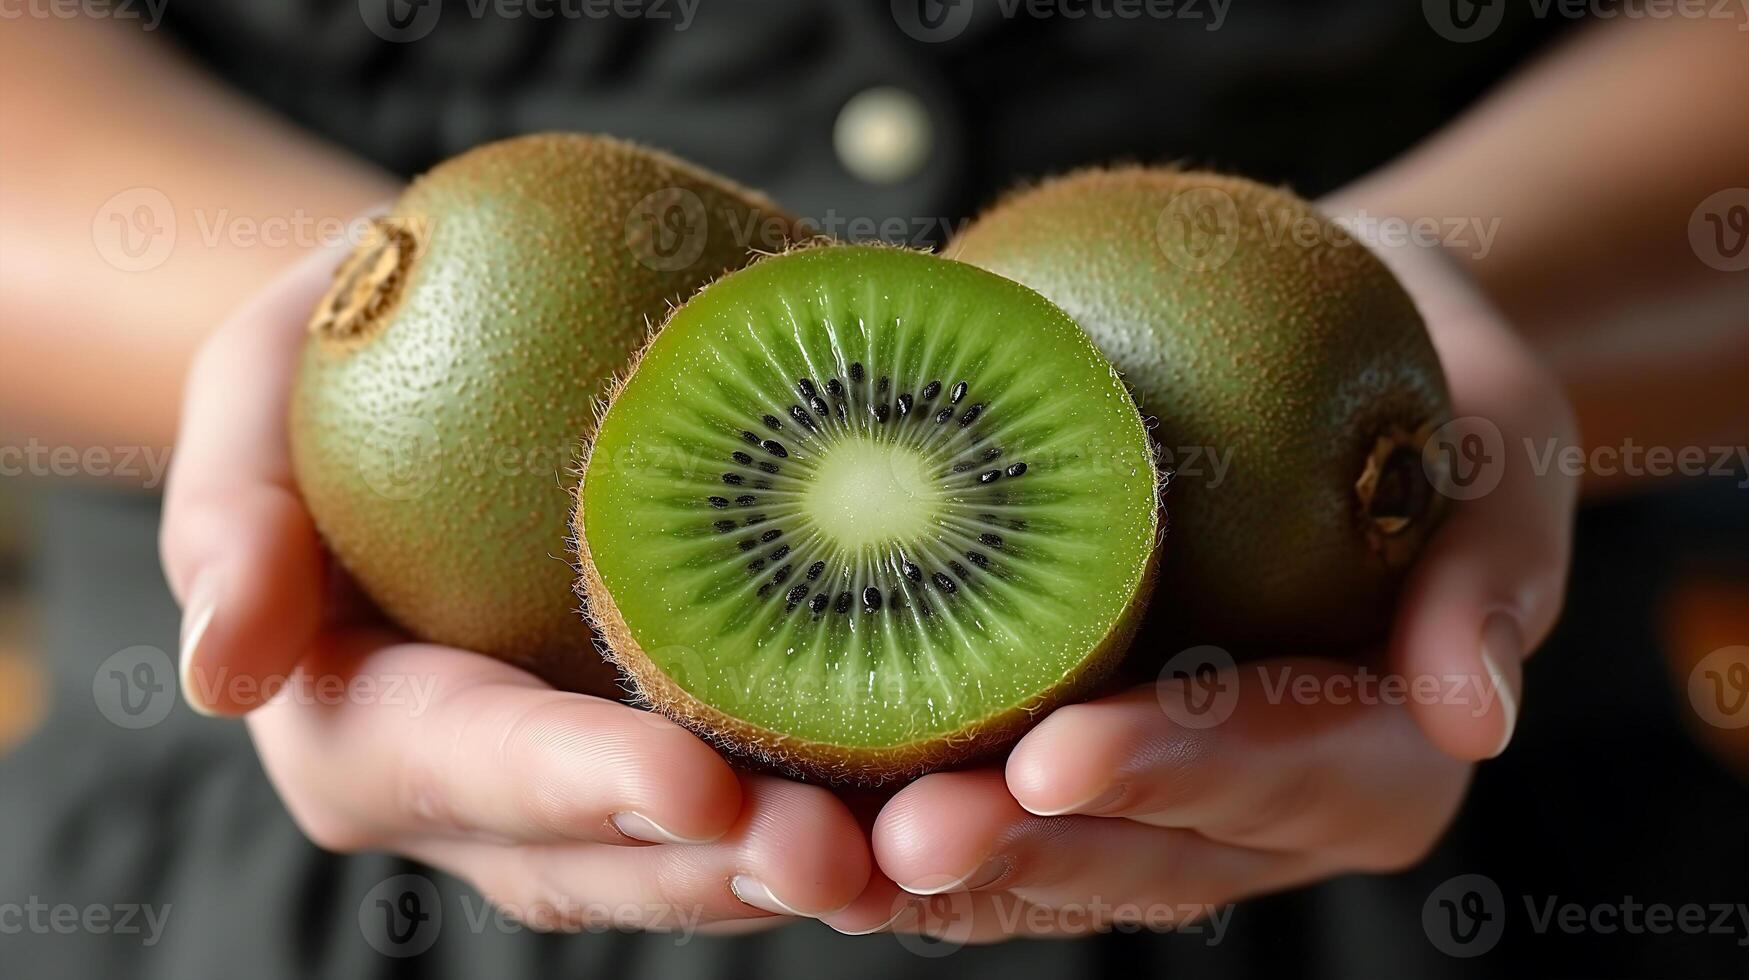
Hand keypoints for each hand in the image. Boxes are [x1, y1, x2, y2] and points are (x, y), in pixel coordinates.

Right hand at [159, 247, 869, 931]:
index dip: (581, 788)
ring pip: (701, 861)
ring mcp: (589, 791)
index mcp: (365, 733)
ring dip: (810, 861)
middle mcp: (482, 800)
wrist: (439, 359)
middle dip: (723, 866)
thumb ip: (230, 522)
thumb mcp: (248, 399)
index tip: (693, 785)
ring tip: (927, 845)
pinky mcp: (680, 742)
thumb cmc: (334, 364)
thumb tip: (222, 672)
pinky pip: (767, 790)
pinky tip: (951, 778)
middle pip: (604, 858)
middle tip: (846, 853)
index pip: (474, 767)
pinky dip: (856, 794)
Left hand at [821, 224, 1579, 940]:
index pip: (1275, 775)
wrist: (1354, 367)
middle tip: (909, 834)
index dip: (1172, 772)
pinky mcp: (1078, 767)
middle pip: (1145, 855)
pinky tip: (809, 811)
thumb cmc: (1437, 400)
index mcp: (1378, 762)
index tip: (1062, 754)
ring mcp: (1163, 807)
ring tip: (829, 850)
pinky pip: (995, 820)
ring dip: (941, 868)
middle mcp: (1264, 817)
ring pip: (1051, 867)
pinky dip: (905, 824)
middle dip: (1024, 851)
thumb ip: (1494, 577)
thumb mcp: (1505, 459)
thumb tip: (1478, 715)